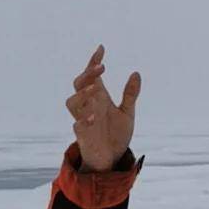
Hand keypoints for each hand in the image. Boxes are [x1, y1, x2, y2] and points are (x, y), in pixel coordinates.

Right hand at [66, 45, 141, 175]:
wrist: (112, 159)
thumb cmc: (116, 134)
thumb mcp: (127, 113)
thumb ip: (130, 94)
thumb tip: (136, 73)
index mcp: (99, 98)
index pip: (92, 75)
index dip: (94, 61)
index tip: (101, 49)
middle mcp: (89, 106)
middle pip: (79, 84)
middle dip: (87, 74)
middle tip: (102, 67)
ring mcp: (84, 120)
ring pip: (71, 102)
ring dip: (81, 94)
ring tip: (95, 88)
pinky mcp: (84, 136)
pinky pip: (77, 125)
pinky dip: (83, 120)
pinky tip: (94, 116)